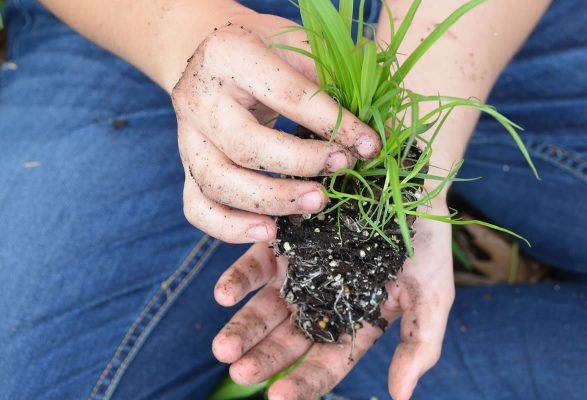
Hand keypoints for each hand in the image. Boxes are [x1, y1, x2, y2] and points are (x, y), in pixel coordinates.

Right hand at [171, 13, 381, 243]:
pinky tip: (269, 232)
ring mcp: (185, 135)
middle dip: (301, 165)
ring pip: (219, 182)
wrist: (210, 52)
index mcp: (229, 54)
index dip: (334, 125)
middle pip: (246, 146)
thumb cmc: (265, 49)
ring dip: (272, 201)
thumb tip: (376, 133)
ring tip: (315, 205)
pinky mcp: (185, 166)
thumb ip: (332, 83)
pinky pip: (197, 208)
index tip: (369, 147)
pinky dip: (229, 228)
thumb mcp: (297, 45)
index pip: (289, 97)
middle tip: (341, 171)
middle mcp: (197, 97)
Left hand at [211, 202, 454, 399]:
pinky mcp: (283, 239)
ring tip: (222, 347)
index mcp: (356, 320)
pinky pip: (255, 263)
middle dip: (264, 359)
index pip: (327, 362)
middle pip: (289, 339)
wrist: (408, 175)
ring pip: (266, 308)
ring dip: (243, 327)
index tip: (279, 397)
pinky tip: (223, 294)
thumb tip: (400, 397)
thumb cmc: (426, 237)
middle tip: (240, 372)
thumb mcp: (434, 293)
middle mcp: (323, 300)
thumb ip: (420, 344)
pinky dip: (238, 280)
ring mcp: (301, 271)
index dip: (304, 383)